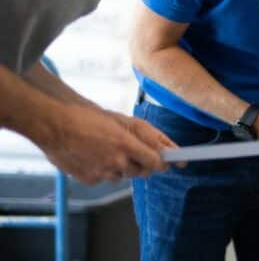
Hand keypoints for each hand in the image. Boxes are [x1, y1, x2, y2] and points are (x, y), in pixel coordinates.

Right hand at [34, 103, 169, 183]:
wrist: (54, 124)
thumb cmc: (87, 117)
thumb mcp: (121, 121)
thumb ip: (145, 135)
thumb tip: (167, 146)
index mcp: (126, 144)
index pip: (155, 162)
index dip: (162, 163)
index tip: (166, 163)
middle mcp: (116, 163)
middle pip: (140, 172)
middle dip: (141, 164)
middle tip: (132, 152)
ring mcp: (102, 174)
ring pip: (121, 176)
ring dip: (120, 167)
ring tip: (105, 150)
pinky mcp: (89, 180)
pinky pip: (104, 179)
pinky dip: (102, 171)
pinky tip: (92, 157)